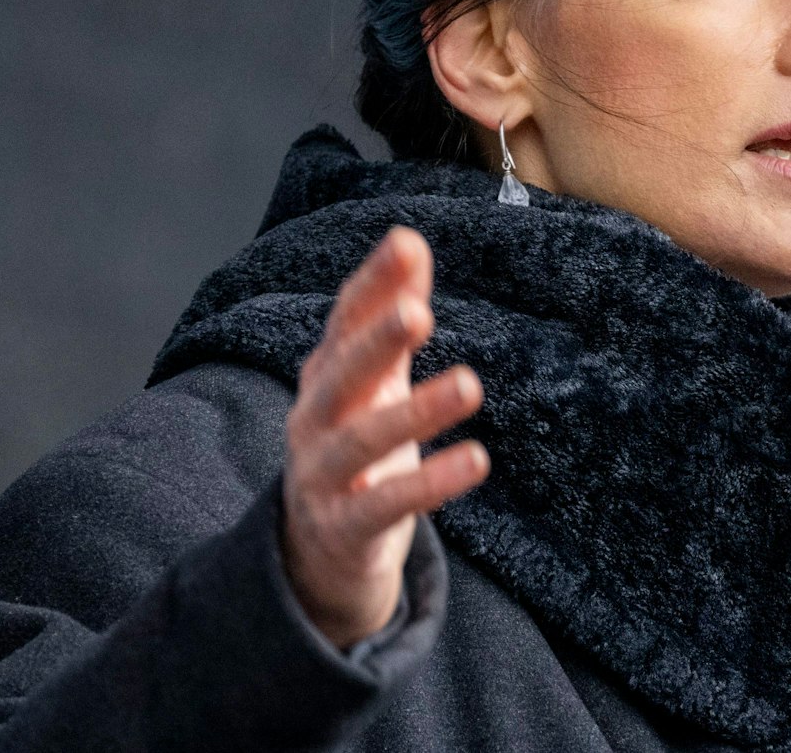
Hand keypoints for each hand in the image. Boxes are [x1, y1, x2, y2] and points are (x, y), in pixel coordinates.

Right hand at [280, 226, 488, 647]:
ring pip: (363, 441)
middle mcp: (314, 419)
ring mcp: (322, 475)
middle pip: (341, 375)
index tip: (406, 244)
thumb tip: (410, 239)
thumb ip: (391, 313)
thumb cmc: (354, 443)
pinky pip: (386, 504)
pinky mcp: (345, 526)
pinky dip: (430, 483)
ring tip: (470, 385)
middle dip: (375, 342)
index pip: (343, 320)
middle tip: (418, 312)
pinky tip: (476, 459)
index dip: (373, 284)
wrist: (317, 551)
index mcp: (325, 375)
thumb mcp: (374, 379)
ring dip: (416, 412)